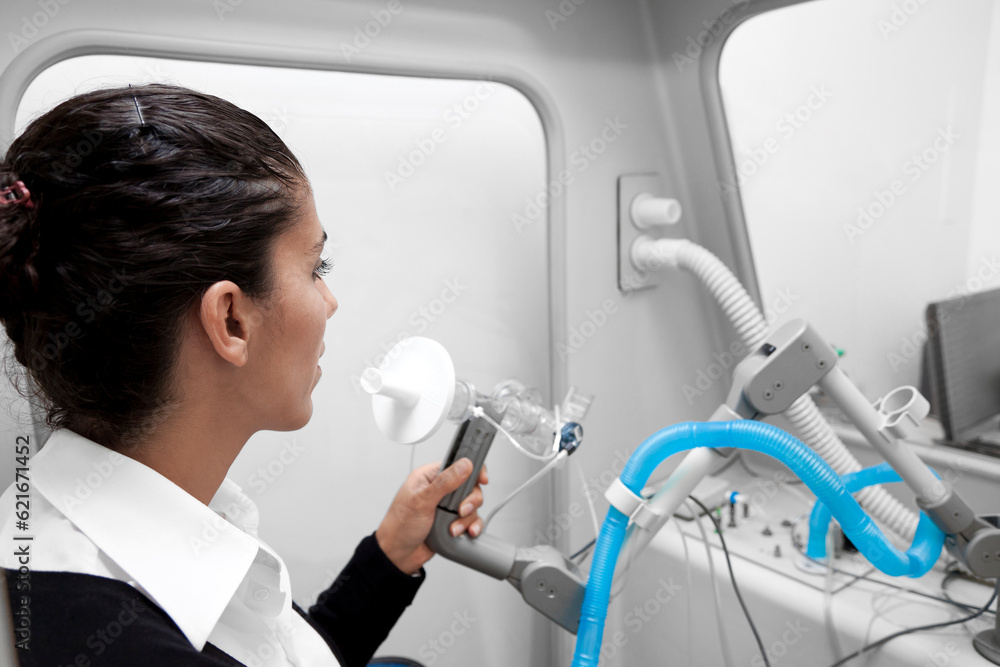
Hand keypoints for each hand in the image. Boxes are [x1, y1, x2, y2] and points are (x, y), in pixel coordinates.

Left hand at [375, 458, 488, 574]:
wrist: (397, 555)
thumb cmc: (399, 526)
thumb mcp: (421, 501)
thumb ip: (445, 482)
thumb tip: (464, 465)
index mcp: (429, 477)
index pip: (457, 464)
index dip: (473, 470)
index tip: (482, 479)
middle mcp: (440, 490)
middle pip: (470, 486)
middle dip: (470, 500)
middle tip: (460, 510)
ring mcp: (446, 506)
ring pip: (472, 505)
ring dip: (467, 518)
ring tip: (453, 527)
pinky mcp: (452, 521)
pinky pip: (471, 520)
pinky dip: (471, 526)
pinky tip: (466, 532)